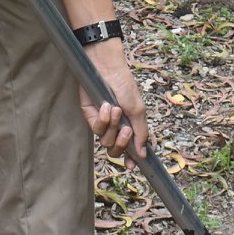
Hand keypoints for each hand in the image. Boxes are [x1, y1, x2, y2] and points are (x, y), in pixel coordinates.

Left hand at [79, 39, 148, 161]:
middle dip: (121, 143)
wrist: (108, 68)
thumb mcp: (138, 110)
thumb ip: (141, 133)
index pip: (130, 149)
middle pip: (115, 150)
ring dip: (112, 126)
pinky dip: (102, 119)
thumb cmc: (125, 86)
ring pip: (105, 141)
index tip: (132, 165)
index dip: (130, 159)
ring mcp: (102, 123)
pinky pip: (96, 128)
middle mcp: (116, 127)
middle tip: (126, 129)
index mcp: (130, 126)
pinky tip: (106, 106)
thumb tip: (143, 154)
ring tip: (116, 109)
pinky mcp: (90, 116)